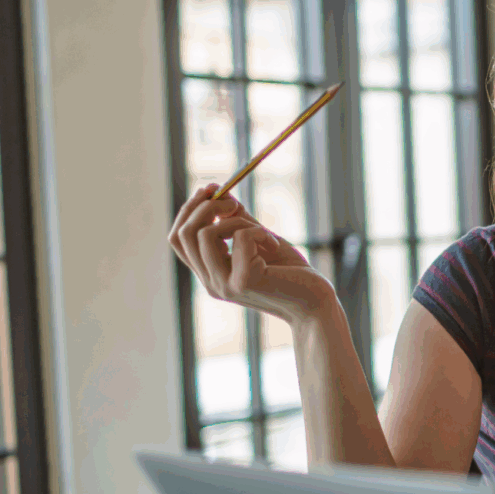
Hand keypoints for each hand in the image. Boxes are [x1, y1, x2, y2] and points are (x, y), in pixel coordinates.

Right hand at [168, 183, 334, 325]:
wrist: (316, 303)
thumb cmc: (291, 273)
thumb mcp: (260, 240)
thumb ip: (239, 220)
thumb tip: (222, 193)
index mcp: (210, 274)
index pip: (178, 238)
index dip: (189, 210)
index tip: (211, 190)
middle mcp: (211, 283)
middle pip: (183, 234)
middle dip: (205, 206)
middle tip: (233, 201)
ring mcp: (224, 285)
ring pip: (206, 234)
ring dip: (237, 220)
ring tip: (263, 232)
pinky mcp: (244, 282)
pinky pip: (239, 238)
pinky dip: (259, 232)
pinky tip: (274, 246)